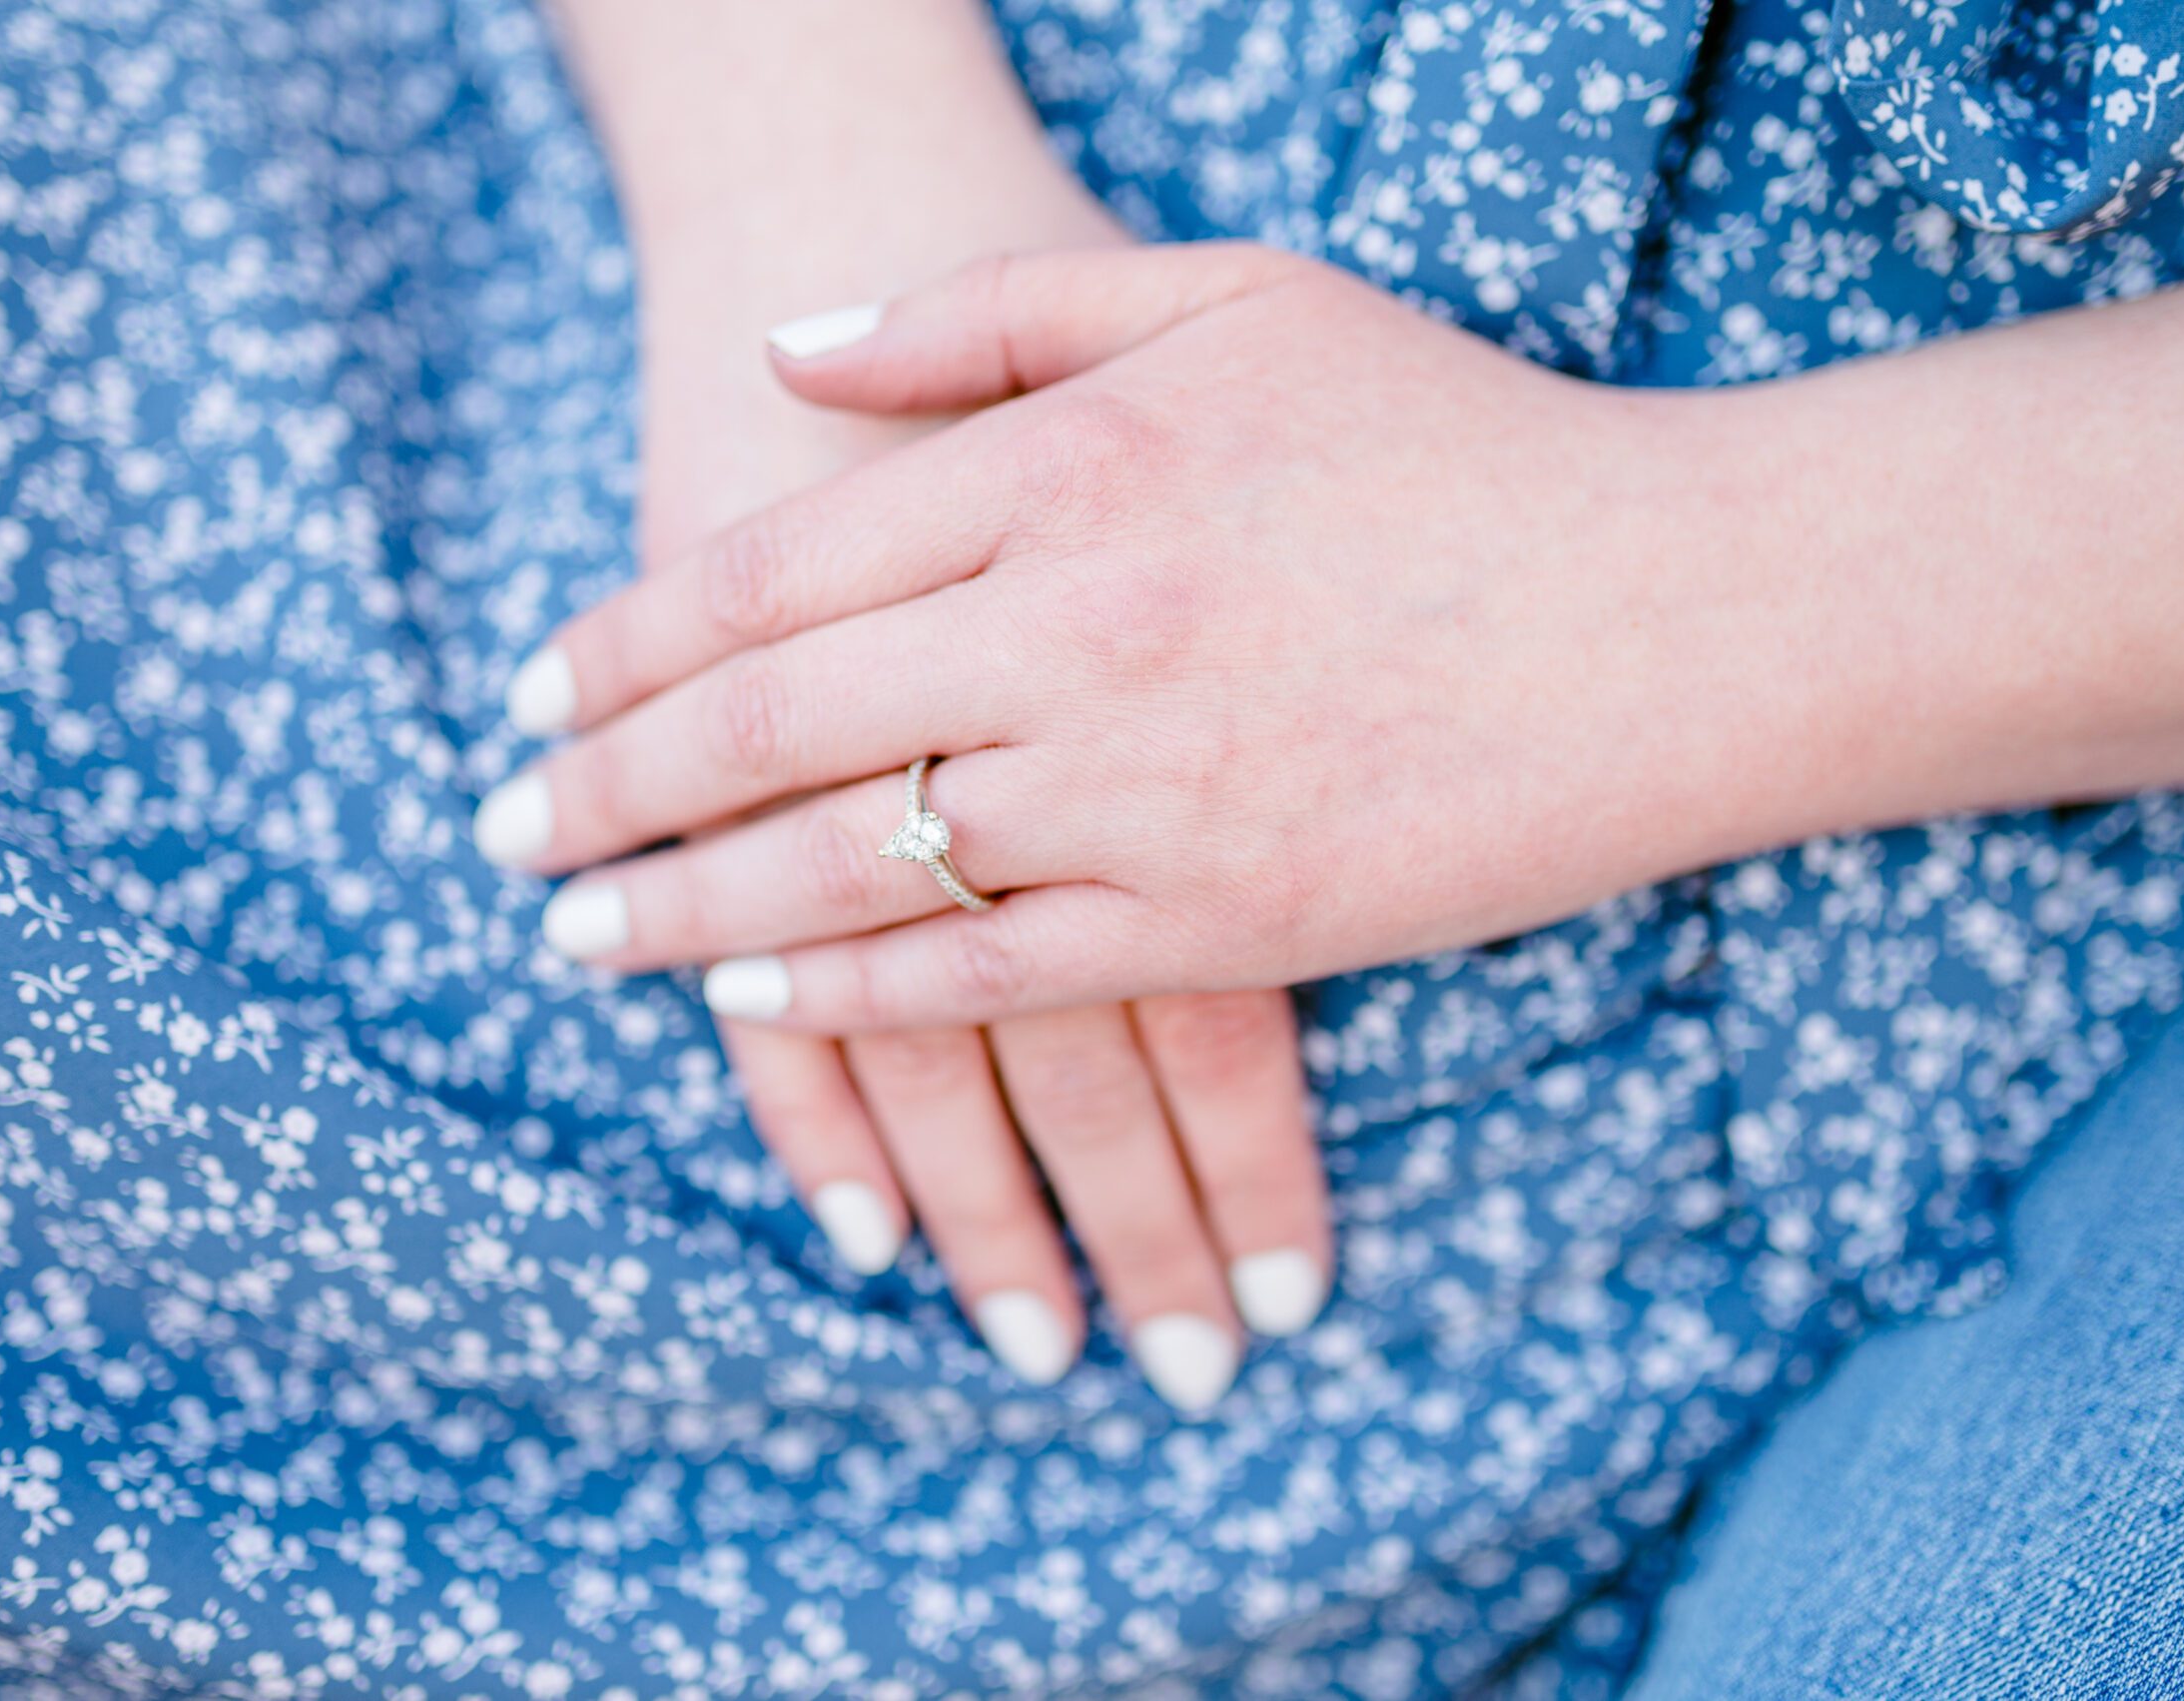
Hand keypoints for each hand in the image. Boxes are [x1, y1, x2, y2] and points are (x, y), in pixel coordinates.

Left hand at [482, 244, 1795, 1026]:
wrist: (1678, 609)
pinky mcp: (1219, 917)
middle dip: (602, 797)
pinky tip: (757, 998)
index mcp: (1064, 462)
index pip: (764, 571)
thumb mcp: (1228, 297)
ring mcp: (1143, 785)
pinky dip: (850, 994)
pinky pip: (984, 974)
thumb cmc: (1452, 439)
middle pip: (762, 728)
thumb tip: (782, 351)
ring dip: (683, 916)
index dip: (616, 650)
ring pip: (845, 868)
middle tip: (505, 844)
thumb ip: (986, 314)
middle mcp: (1075, 623)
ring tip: (581, 944)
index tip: (530, 705)